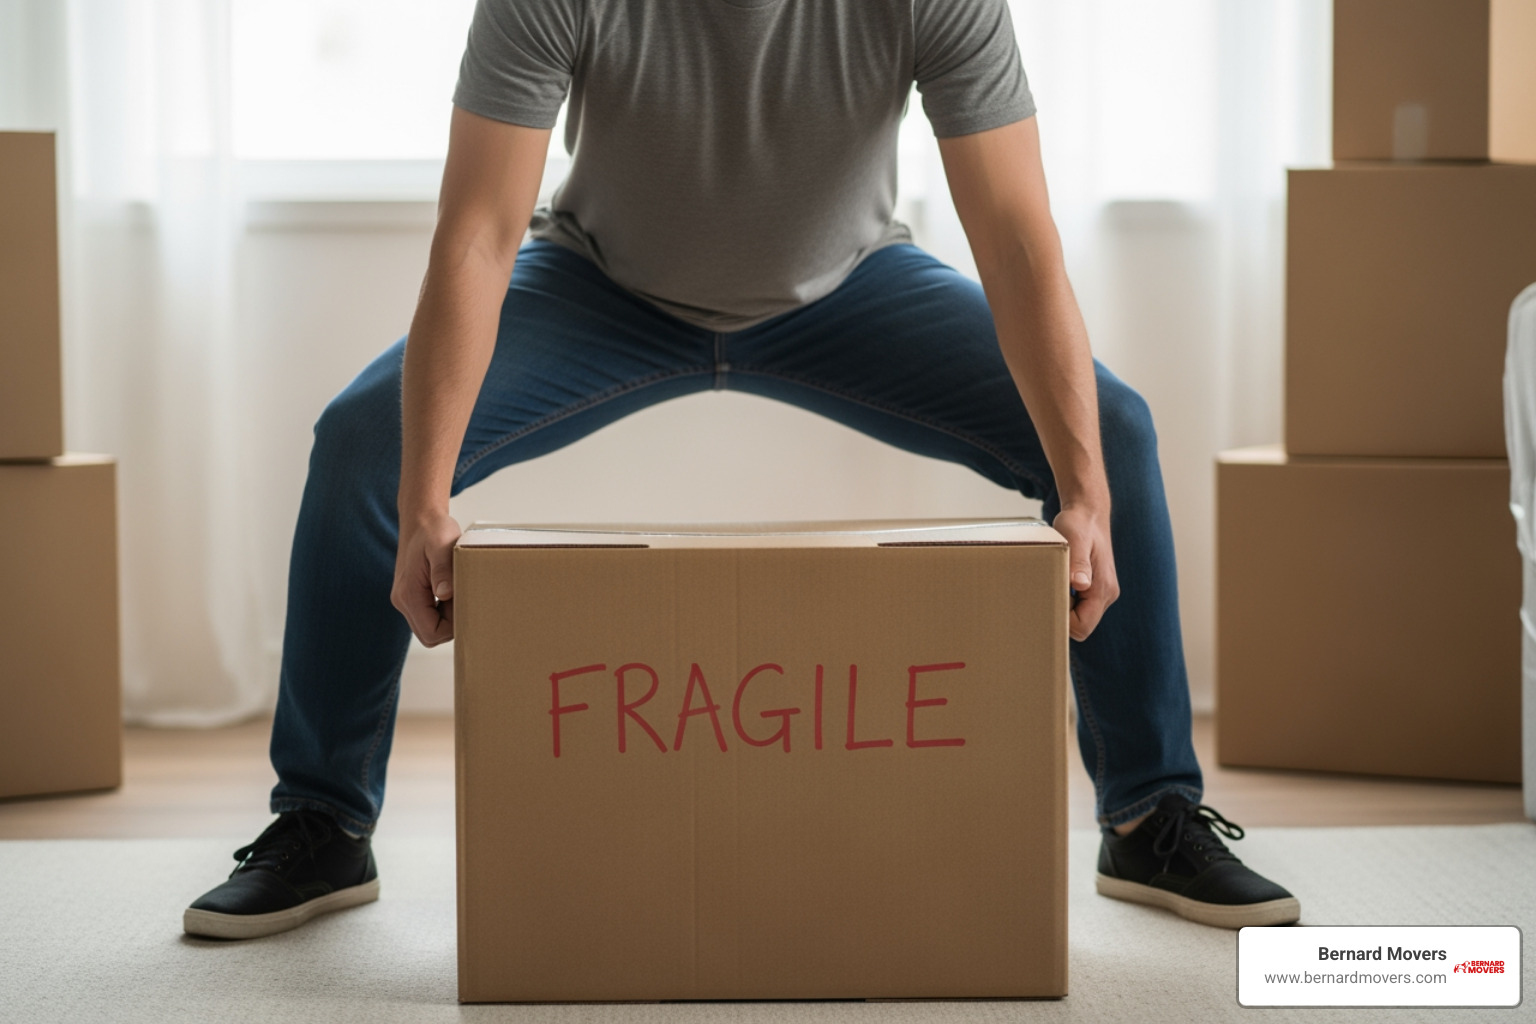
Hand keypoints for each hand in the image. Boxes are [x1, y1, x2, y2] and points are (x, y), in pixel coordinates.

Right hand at [391, 512, 462, 645]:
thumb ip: (443, 570)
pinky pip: (427, 615)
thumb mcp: (442, 546)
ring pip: (428, 627)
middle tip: (463, 600)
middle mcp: (402, 600)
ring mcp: (404, 599)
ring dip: (446, 618)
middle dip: (450, 626)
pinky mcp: (410, 595)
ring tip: (457, 593)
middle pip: (429, 635)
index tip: (464, 606)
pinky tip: (451, 592)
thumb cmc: (434, 530)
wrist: (420, 519)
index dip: (452, 627)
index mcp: (409, 593)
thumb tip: (446, 594)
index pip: (431, 632)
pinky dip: (441, 611)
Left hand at [1051, 505, 1119, 641]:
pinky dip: (1065, 601)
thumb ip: (1079, 563)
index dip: (1064, 623)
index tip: (1048, 605)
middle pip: (1083, 625)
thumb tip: (1080, 584)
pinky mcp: (1093, 587)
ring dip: (1063, 609)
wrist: (1088, 513)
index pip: (1084, 626)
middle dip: (1062, 619)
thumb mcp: (1076, 540)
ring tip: (1048, 590)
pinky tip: (1054, 585)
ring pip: (1081, 617)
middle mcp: (1106, 594)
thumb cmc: (1079, 524)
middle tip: (1043, 599)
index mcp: (1103, 588)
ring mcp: (1101, 591)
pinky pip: (1079, 606)